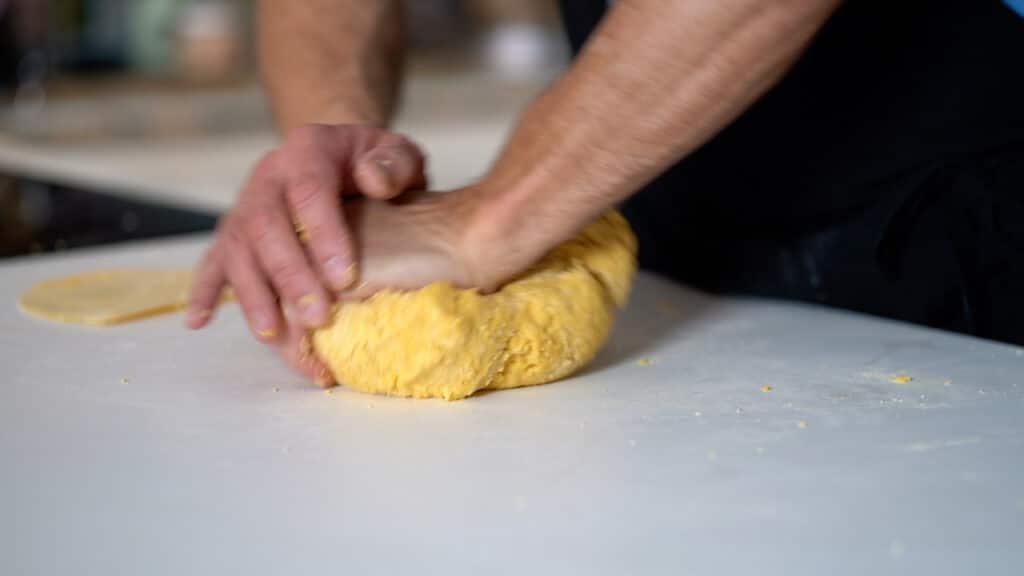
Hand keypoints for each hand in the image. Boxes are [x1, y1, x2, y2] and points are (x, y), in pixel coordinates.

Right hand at [185, 124, 426, 382]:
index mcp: (308, 151)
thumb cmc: (376, 165)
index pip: (309, 191)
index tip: (346, 279)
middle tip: (318, 318)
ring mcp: (246, 204)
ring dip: (253, 294)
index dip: (324, 235)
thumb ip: (394, 164)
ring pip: (237, 248)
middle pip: (266, 225)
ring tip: (275, 334)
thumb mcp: (396, 154)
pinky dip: (204, 291)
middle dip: (290, 275)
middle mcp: (269, 176)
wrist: (345, 158)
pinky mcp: (235, 232)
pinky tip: (199, 321)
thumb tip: (372, 181)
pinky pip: (213, 260)